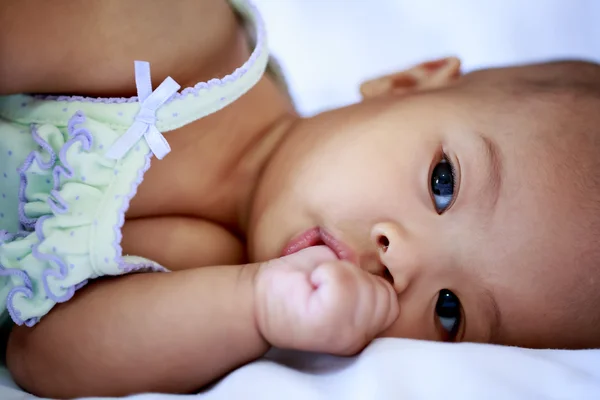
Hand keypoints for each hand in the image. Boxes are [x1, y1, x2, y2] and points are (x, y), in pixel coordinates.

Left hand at [254, 246, 398, 354]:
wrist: (258, 296)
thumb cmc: (299, 281)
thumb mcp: (343, 273)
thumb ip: (368, 275)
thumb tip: (388, 260)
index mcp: (365, 332)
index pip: (392, 298)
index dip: (364, 281)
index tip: (334, 287)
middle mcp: (359, 341)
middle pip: (381, 291)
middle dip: (353, 276)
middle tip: (323, 285)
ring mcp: (344, 337)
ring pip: (363, 284)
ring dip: (337, 273)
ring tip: (316, 286)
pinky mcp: (324, 325)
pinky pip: (342, 282)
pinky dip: (326, 272)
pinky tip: (310, 284)